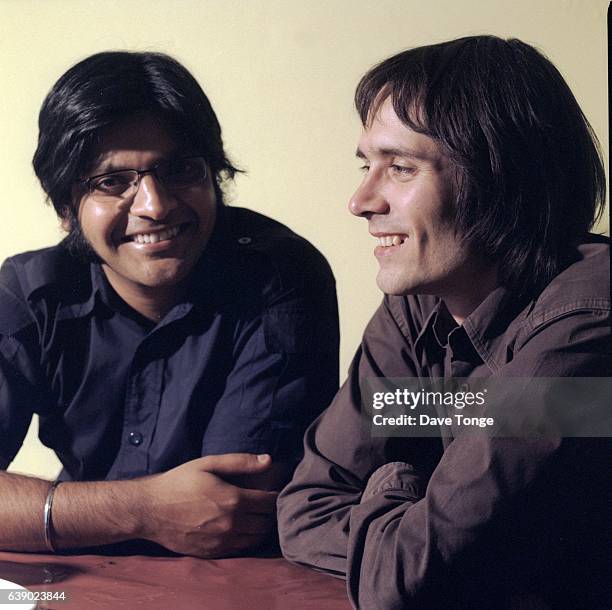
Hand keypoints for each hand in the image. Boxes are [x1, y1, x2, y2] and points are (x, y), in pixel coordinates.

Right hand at [138, 453, 277, 557]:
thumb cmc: (179, 482)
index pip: (270, 502)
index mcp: (233, 500)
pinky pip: (241, 549)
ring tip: (255, 515)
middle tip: (265, 503)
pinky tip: (241, 528)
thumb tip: (269, 460)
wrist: (150, 510)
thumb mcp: (208, 464)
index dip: (275, 495)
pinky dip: (247, 539)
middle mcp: (231, 524)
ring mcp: (222, 541)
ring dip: (260, 527)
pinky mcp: (212, 552)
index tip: (272, 490)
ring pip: (256, 539)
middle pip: (266, 523)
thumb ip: (240, 462)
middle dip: (270, 512)